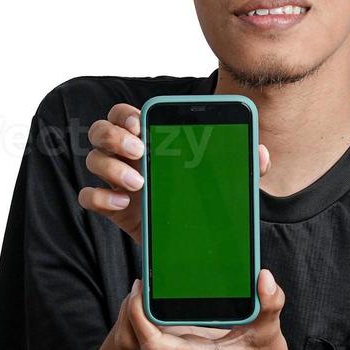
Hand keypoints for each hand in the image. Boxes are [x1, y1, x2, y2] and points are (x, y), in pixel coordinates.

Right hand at [77, 101, 271, 243]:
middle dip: (114, 136)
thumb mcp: (228, 179)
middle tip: (140, 150)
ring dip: (110, 167)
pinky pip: (88, 196)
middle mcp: (126, 155)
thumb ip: (245, 164)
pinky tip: (122, 202)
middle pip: (100, 131)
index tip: (141, 123)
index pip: (124, 115)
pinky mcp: (112, 207)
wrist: (193, 234)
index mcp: (150, 139)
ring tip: (139, 182)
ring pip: (93, 160)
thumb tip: (261, 153)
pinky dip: (99, 196)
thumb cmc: (204, 196)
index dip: (125, 115)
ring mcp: (116, 180)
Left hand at [112, 268, 297, 349]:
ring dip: (129, 316)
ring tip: (143, 290)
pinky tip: (152, 300)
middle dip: (128, 313)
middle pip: (131, 343)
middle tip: (141, 283)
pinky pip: (142, 338)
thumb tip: (264, 278)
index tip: (140, 289)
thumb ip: (271, 304)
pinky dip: (139, 319)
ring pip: (131, 343)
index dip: (138, 317)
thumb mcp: (270, 328)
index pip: (152, 343)